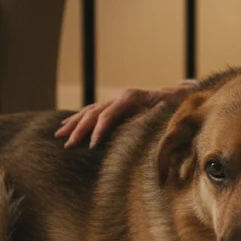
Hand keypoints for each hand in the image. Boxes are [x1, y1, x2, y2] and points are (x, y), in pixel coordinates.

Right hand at [56, 83, 194, 147]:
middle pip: (94, 113)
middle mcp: (121, 97)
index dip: (98, 130)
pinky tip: (66, 126)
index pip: (108, 114)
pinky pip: (92, 112)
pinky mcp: (116, 107)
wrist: (181, 94)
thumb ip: (162, 113)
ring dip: (74, 124)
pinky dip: (78, 119)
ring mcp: (116, 101)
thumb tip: (149, 124)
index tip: (90, 146)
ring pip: (89, 112)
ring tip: (59, 136)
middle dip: (79, 129)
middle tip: (68, 146)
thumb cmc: (178, 104)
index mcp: (131, 98)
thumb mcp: (173, 108)